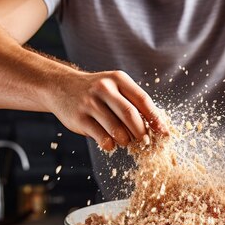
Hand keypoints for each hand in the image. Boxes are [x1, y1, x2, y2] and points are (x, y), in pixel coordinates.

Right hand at [44, 69, 167, 150]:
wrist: (60, 86)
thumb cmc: (95, 92)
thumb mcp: (114, 87)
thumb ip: (132, 102)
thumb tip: (155, 126)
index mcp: (118, 79)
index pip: (143, 100)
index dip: (155, 119)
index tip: (164, 133)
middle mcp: (104, 88)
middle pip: (130, 115)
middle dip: (142, 132)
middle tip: (145, 142)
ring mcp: (90, 103)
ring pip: (116, 129)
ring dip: (126, 140)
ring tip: (126, 141)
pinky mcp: (80, 118)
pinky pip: (101, 138)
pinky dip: (110, 145)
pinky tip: (110, 143)